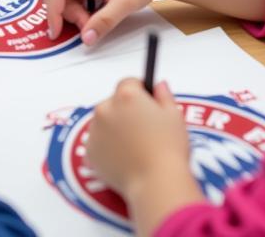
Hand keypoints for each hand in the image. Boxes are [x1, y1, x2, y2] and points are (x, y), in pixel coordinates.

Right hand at [41, 0, 159, 45]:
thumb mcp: (126, 3)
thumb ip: (104, 21)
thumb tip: (85, 38)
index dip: (54, 11)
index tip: (56, 32)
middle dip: (63, 11)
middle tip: (83, 25)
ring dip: (71, 12)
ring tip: (92, 20)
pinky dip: (76, 9)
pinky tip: (92, 14)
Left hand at [87, 80, 195, 201]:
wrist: (156, 183)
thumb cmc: (168, 149)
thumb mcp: (175, 116)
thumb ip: (164, 95)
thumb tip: (158, 85)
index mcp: (126, 96)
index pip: (129, 83)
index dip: (140, 92)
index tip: (147, 104)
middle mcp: (106, 108)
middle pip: (114, 102)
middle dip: (126, 111)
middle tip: (143, 129)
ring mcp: (95, 130)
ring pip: (104, 121)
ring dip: (114, 127)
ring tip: (134, 146)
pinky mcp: (90, 151)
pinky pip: (97, 142)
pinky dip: (106, 146)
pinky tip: (123, 157)